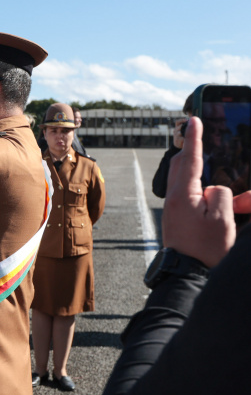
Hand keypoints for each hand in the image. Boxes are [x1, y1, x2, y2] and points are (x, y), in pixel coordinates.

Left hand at [163, 117, 241, 267]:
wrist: (186, 274)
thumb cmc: (205, 249)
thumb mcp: (222, 219)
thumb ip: (220, 195)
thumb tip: (211, 189)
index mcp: (183, 195)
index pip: (189, 159)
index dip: (194, 138)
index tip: (194, 120)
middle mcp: (173, 199)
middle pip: (180, 166)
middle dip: (189, 150)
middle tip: (198, 134)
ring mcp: (172, 208)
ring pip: (182, 180)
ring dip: (193, 169)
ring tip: (206, 165)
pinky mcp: (175, 217)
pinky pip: (185, 193)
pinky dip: (195, 186)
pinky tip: (208, 193)